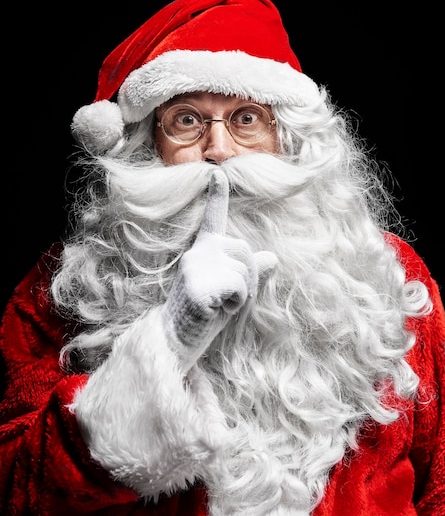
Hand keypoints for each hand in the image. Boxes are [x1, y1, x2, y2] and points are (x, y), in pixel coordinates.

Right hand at [162, 169, 276, 366]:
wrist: (175, 341)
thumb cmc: (204, 316)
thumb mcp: (231, 292)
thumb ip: (247, 273)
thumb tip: (272, 257)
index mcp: (203, 251)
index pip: (214, 220)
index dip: (217, 196)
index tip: (216, 173)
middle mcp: (198, 252)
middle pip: (247, 252)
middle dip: (249, 279)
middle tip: (229, 301)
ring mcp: (196, 266)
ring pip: (245, 271)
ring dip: (242, 295)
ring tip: (219, 307)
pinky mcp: (199, 285)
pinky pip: (239, 289)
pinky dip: (236, 305)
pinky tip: (216, 312)